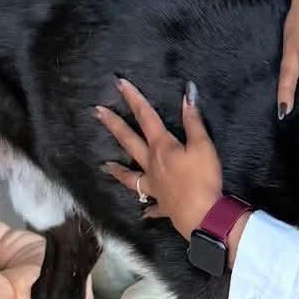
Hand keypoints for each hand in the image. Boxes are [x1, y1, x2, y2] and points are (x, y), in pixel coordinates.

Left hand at [93, 79, 222, 241]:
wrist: (201, 214)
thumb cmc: (202, 178)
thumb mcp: (202, 145)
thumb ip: (193, 121)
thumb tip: (187, 93)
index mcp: (161, 147)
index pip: (146, 116)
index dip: (133, 98)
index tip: (118, 83)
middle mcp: (151, 164)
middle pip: (128, 141)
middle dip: (114, 124)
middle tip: (97, 112)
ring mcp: (153, 186)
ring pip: (130, 176)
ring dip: (117, 170)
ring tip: (105, 166)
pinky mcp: (161, 204)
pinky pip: (151, 205)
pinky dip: (147, 207)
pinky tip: (143, 211)